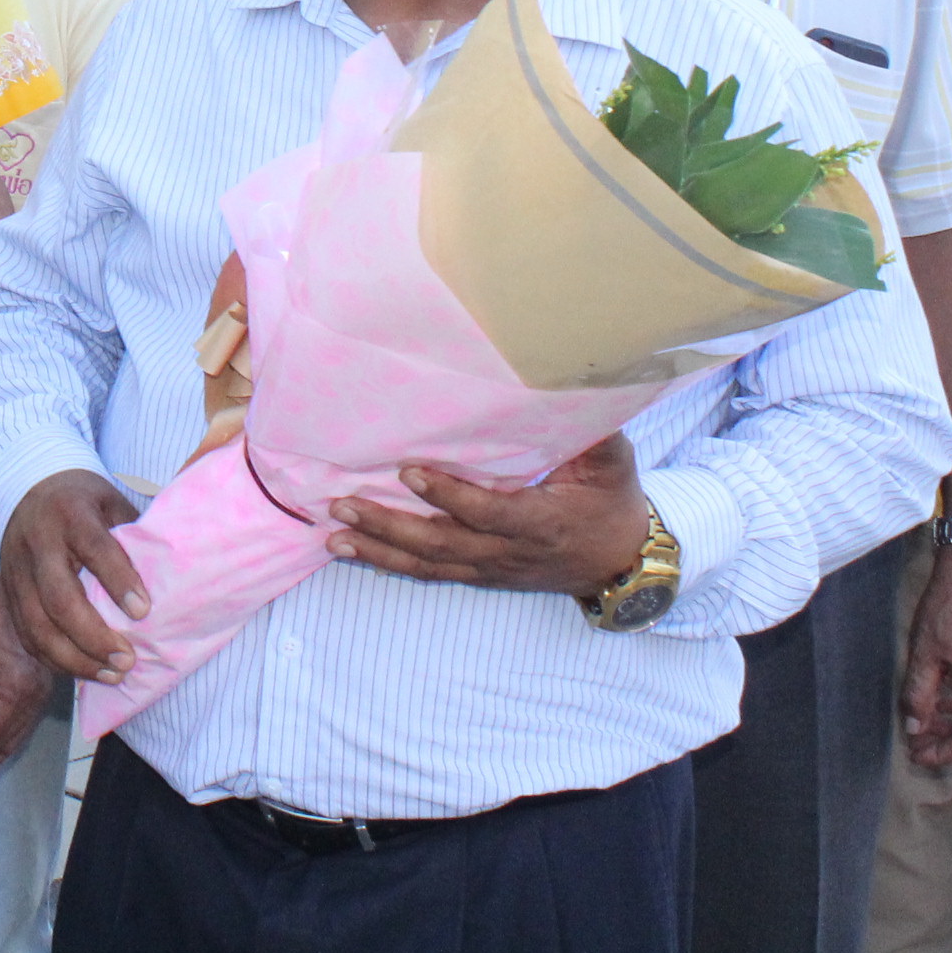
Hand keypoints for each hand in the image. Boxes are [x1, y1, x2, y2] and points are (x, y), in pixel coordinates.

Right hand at [0, 469, 147, 682]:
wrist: (24, 490)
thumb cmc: (81, 501)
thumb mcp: (110, 502)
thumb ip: (131, 537)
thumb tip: (168, 581)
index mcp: (70, 514)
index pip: (94, 548)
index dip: (118, 580)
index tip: (143, 611)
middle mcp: (37, 544)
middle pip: (59, 598)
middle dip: (94, 637)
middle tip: (128, 660)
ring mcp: (17, 572)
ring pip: (38, 626)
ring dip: (75, 659)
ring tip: (112, 675)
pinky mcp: (9, 595)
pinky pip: (27, 636)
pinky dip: (55, 660)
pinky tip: (85, 671)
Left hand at [327, 433, 650, 596]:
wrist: (620, 562)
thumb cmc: (611, 501)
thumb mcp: (611, 463)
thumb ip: (591, 429)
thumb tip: (567, 379)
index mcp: (541, 522)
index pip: (488, 513)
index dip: (449, 497)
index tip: (409, 471)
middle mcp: (509, 552)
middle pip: (442, 545)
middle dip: (390, 526)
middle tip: (344, 502)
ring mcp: (491, 567)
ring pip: (428, 564)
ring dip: (378, 549)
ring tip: (331, 533)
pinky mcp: (479, 573)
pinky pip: (428, 571)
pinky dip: (386, 562)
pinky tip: (349, 548)